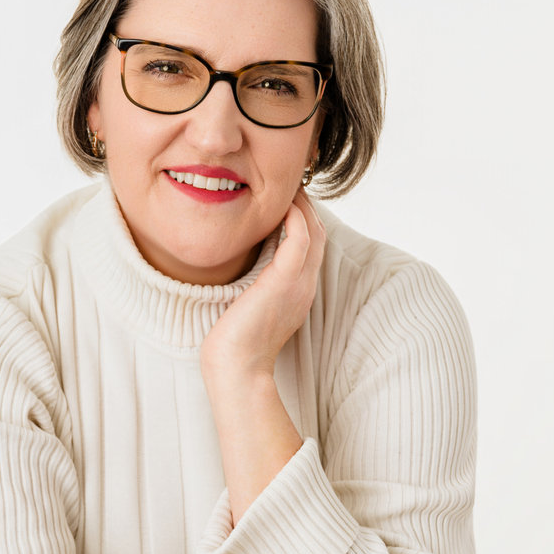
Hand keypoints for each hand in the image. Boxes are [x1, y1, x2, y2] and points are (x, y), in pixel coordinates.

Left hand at [201, 188, 325, 382]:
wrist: (237, 368)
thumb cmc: (236, 343)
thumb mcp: (252, 308)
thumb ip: (256, 286)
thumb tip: (244, 268)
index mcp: (298, 291)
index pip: (310, 247)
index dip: (302, 220)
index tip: (285, 200)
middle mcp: (304, 285)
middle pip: (318, 234)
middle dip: (306, 207)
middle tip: (289, 185)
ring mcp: (299, 283)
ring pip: (314, 231)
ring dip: (303, 205)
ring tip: (289, 186)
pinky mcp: (285, 280)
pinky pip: (300, 238)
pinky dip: (296, 217)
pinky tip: (284, 203)